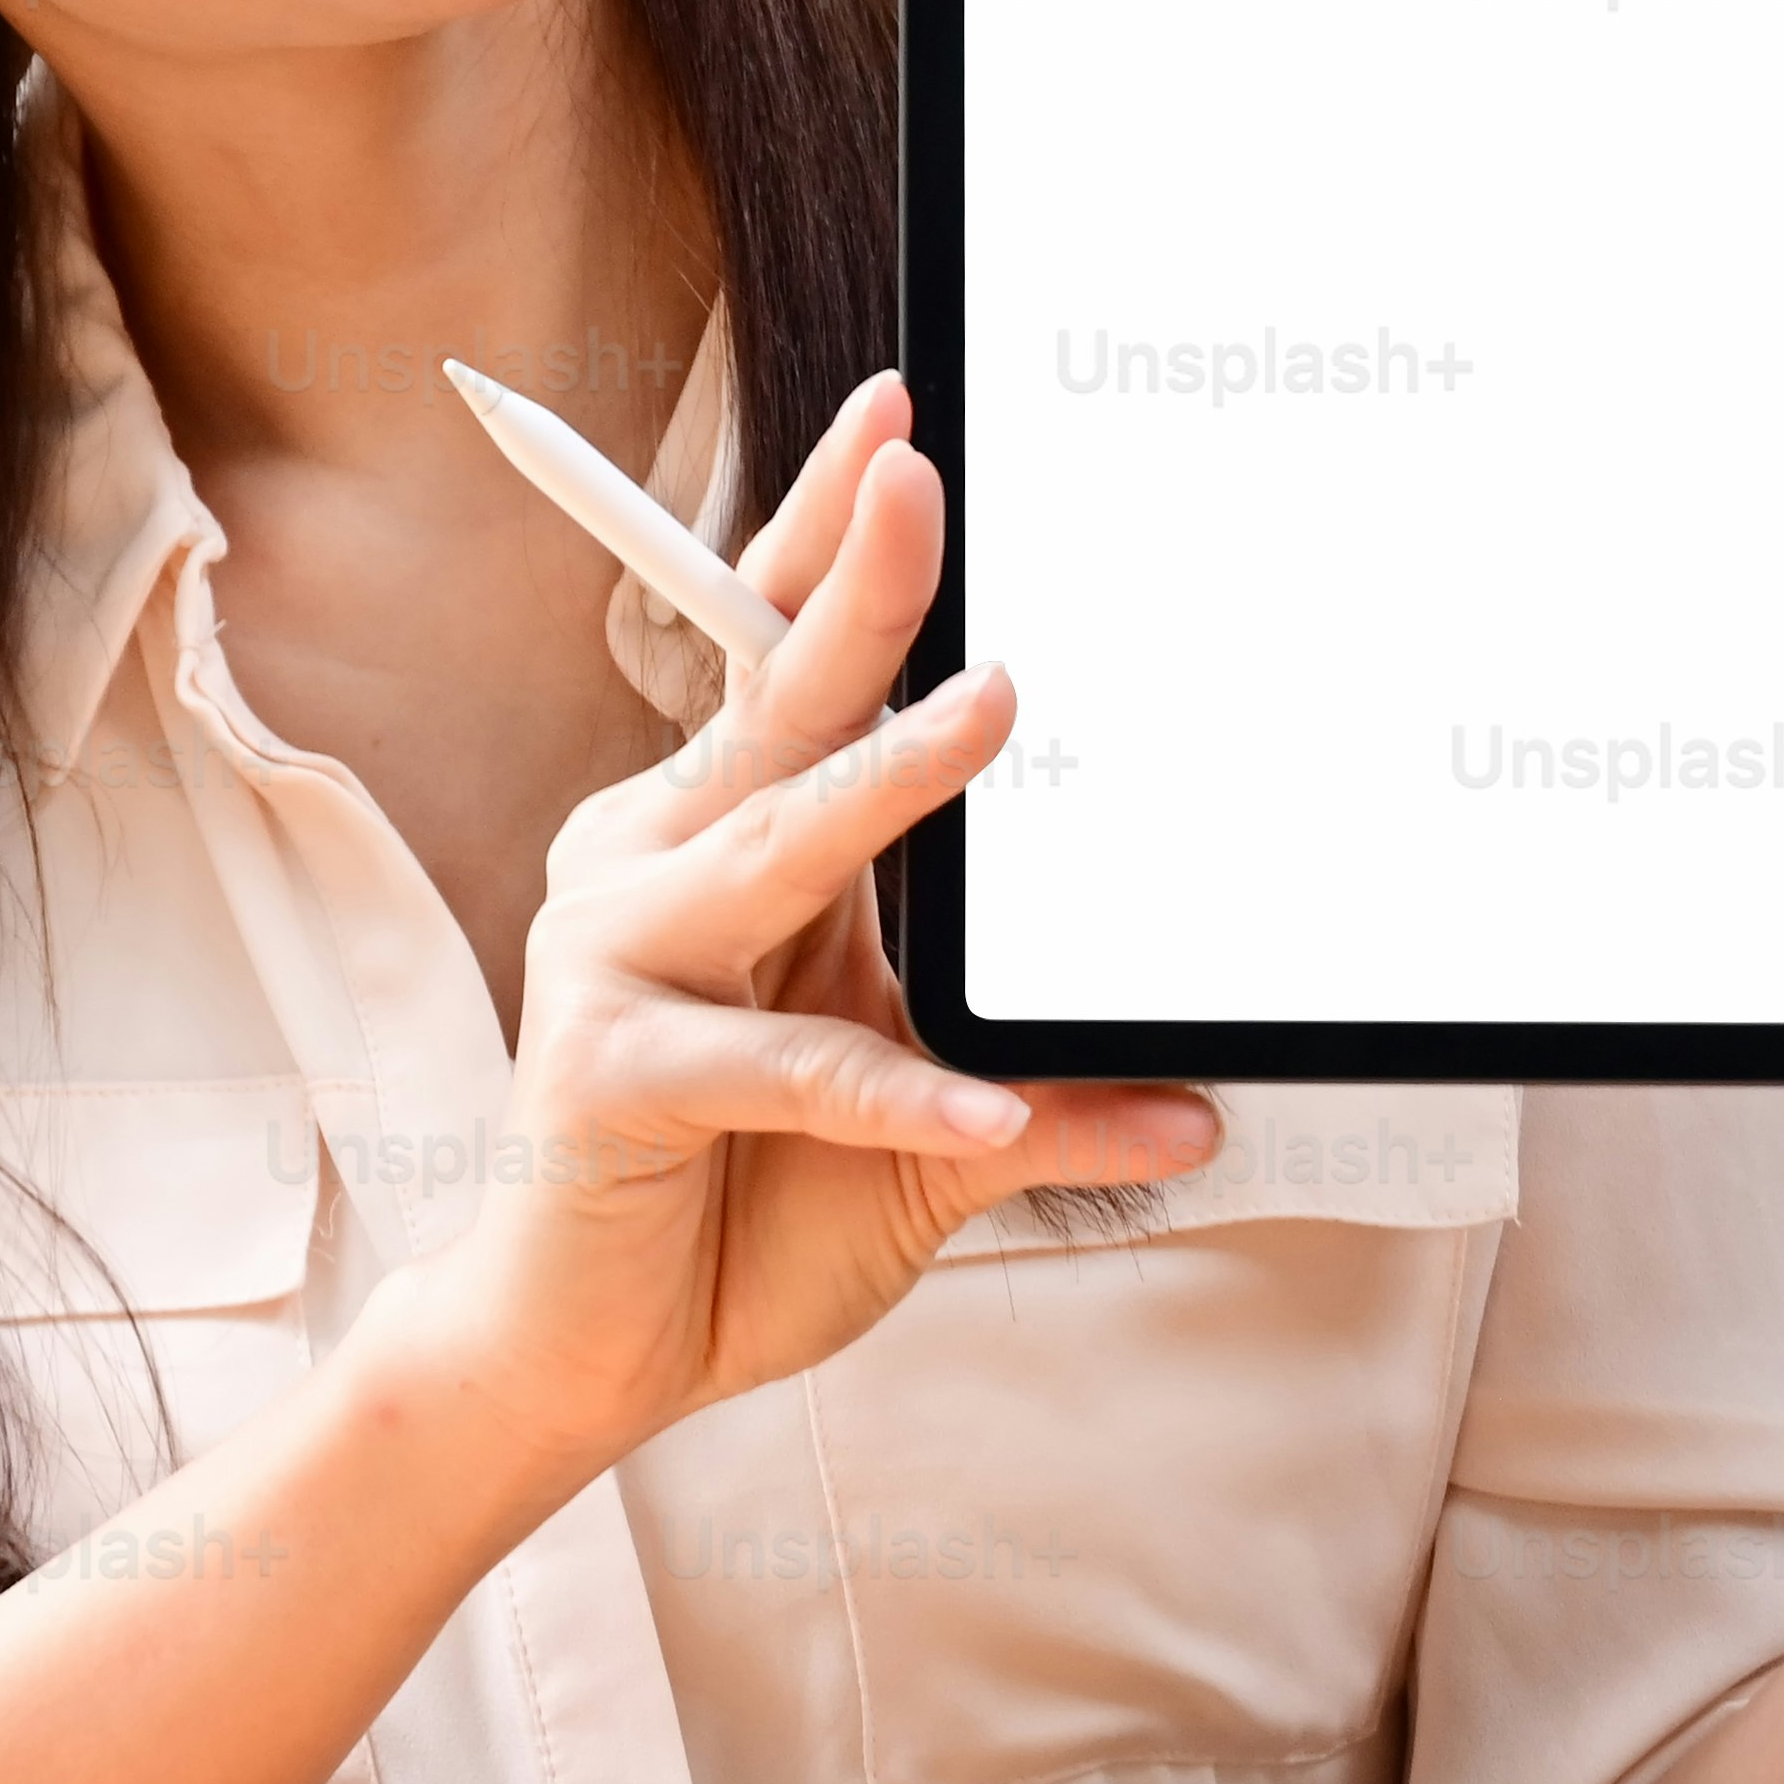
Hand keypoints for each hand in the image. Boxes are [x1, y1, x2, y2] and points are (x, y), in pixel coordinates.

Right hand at [370, 375, 1218, 1485]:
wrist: (582, 1357)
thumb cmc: (733, 1214)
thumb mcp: (922, 1131)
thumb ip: (1041, 1097)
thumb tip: (1201, 1097)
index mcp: (710, 838)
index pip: (773, 664)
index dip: (824, 540)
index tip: (900, 426)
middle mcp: (648, 865)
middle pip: (770, 704)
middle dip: (854, 583)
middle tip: (920, 476)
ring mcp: (616, 960)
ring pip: (773, 844)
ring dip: (889, 779)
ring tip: (993, 714)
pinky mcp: (608, 1073)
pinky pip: (776, 1065)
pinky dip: (889, 1080)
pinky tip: (983, 1097)